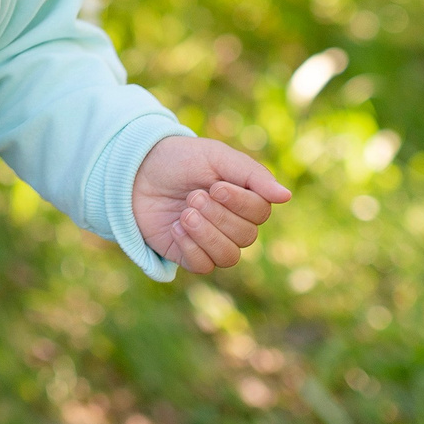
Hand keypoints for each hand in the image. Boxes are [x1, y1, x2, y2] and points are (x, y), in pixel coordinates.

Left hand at [130, 136, 292, 274]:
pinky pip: (203, 266)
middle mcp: (231, 223)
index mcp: (243, 198)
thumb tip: (287, 196)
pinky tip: (176, 228)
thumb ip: (252, 175)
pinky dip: (191, 248)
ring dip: (206, 234)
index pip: (260, 213)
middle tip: (193, 196)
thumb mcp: (216, 157)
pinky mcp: (187, 254)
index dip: (240, 204)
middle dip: (218, 216)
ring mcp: (210, 240)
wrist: (136, 169)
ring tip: (185, 214)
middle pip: (246, 237)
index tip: (216, 186)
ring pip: (228, 256)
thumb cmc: (180, 159)